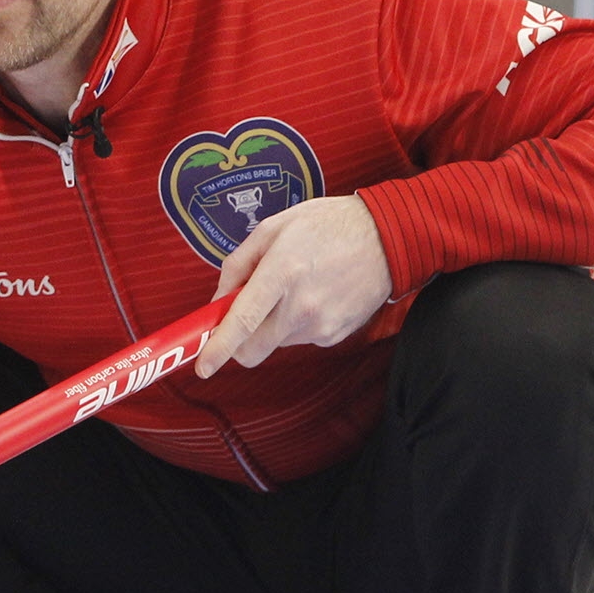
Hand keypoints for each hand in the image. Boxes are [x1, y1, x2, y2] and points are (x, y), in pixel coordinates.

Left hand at [194, 196, 391, 377]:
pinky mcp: (335, 334)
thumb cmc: (329, 225)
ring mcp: (321, 324)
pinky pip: (300, 338)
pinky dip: (296, 323)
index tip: (203, 367)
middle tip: (244, 314)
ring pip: (275, 342)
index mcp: (282, 273)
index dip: (219, 348)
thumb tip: (218, 300)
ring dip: (272, 325)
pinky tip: (315, 294)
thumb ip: (237, 264)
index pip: (242, 322)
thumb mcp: (274, 228)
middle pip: (253, 349)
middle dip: (238, 342)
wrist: (390, 237)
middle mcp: (302, 305)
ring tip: (295, 288)